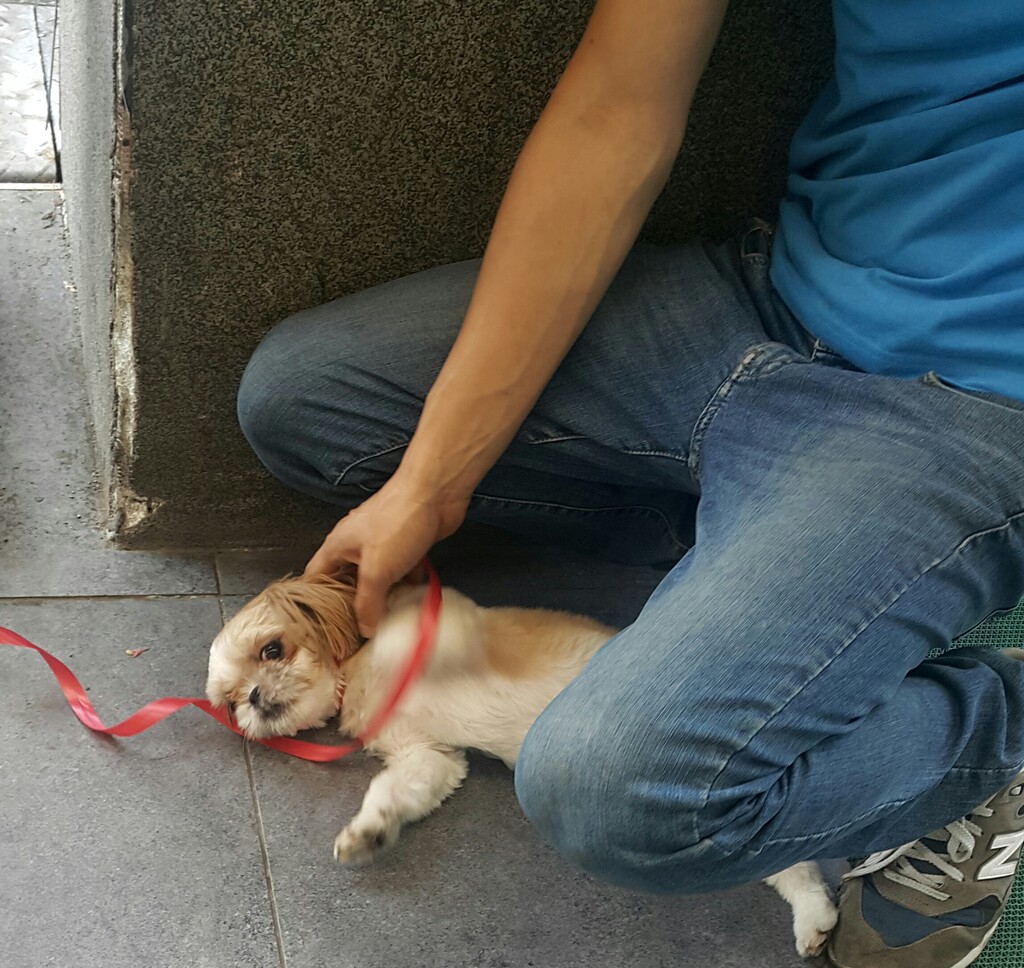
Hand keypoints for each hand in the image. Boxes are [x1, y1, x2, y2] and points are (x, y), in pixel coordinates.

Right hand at [304, 471, 468, 636]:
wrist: (436, 492)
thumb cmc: (398, 520)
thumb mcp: (376, 570)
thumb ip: (368, 602)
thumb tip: (364, 627)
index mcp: (338, 546)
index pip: (316, 578)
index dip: (317, 603)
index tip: (324, 627)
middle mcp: (356, 544)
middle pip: (348, 580)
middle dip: (356, 604)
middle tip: (361, 629)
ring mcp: (382, 543)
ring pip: (378, 577)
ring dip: (386, 595)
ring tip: (389, 620)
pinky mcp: (406, 543)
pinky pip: (402, 570)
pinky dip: (408, 583)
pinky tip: (415, 599)